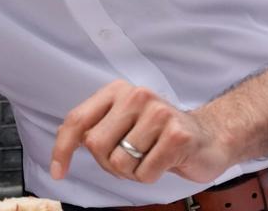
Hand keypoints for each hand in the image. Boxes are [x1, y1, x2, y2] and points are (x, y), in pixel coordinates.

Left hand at [50, 80, 233, 184]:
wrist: (210, 137)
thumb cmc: (160, 134)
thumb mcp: (123, 122)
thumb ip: (95, 126)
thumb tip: (62, 135)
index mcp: (116, 91)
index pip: (77, 120)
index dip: (62, 149)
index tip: (58, 172)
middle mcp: (135, 96)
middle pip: (96, 145)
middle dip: (108, 163)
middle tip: (130, 159)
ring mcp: (158, 113)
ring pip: (120, 162)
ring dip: (132, 171)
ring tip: (150, 158)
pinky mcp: (177, 135)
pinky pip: (145, 172)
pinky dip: (150, 176)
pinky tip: (164, 162)